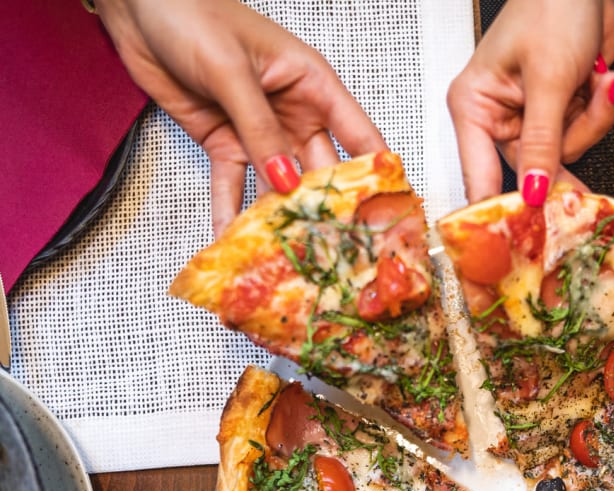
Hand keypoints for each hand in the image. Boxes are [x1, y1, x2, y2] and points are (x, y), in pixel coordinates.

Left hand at [95, 0, 386, 233]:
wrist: (136, 3)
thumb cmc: (190, 12)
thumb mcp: (231, 70)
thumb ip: (259, 129)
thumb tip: (286, 180)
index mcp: (311, 84)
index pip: (357, 135)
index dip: (376, 172)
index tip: (388, 210)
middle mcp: (292, 113)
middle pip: (320, 171)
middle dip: (325, 209)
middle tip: (335, 248)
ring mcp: (260, 133)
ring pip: (277, 185)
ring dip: (279, 218)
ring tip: (287, 253)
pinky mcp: (225, 144)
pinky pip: (233, 186)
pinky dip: (231, 213)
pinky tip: (235, 240)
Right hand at [448, 0, 613, 203]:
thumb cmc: (553, 6)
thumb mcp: (548, 79)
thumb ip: (541, 143)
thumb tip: (532, 193)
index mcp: (474, 107)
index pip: (479, 178)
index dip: (502, 209)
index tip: (523, 235)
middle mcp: (498, 118)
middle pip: (531, 171)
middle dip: (567, 145)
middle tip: (582, 134)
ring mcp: (530, 119)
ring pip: (564, 155)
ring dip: (589, 121)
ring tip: (595, 80)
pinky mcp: (558, 115)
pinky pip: (581, 137)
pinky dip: (597, 111)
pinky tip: (599, 78)